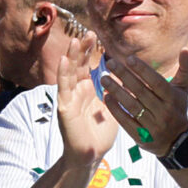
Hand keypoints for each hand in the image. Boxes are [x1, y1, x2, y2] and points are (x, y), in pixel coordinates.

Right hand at [57, 32, 115, 167]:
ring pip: (69, 72)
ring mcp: (69, 97)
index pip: (89, 65)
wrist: (90, 155)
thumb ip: (115, 91)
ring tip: (76, 40)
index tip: (98, 36)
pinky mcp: (64, 107)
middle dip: (83, 49)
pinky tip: (64, 60)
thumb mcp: (112, 107)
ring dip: (72, 56)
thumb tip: (125, 74)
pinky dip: (63, 73)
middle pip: (78, 64)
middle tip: (89, 32)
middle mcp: (77, 90)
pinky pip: (63, 88)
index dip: (92, 51)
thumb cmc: (101, 133)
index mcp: (88, 89)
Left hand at [101, 48, 187, 155]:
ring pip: (132, 106)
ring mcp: (153, 126)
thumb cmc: (177, 109)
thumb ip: (185, 69)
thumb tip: (185, 48)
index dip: (143, 70)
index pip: (157, 82)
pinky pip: (126, 122)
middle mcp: (164, 112)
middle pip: (141, 92)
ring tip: (104, 79)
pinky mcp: (143, 137)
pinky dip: (116, 110)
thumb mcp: (183, 90)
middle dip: (125, 76)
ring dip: (116, 92)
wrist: (178, 142)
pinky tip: (106, 97)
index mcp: (173, 99)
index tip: (129, 58)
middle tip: (110, 63)